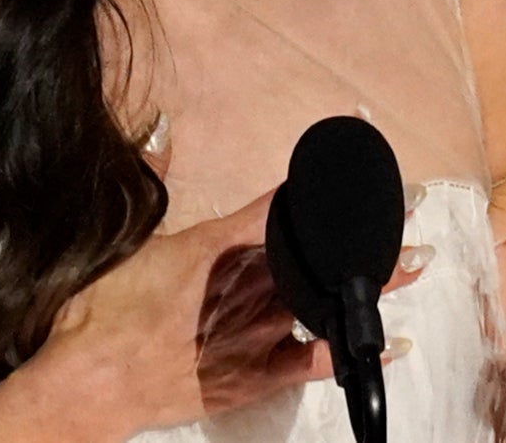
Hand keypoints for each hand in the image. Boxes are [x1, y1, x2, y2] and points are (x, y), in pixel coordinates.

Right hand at [34, 185, 426, 436]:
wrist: (88, 378)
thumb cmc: (101, 309)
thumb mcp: (129, 234)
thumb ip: (154, 175)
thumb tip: (162, 126)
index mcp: (216, 248)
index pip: (283, 210)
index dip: (326, 191)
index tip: (362, 174)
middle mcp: (244, 288)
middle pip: (317, 253)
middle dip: (366, 231)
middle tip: (414, 209)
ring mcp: (252, 335)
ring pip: (325, 300)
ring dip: (373, 281)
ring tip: (417, 260)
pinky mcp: (251, 378)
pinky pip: (314, 363)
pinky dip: (353, 350)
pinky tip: (392, 341)